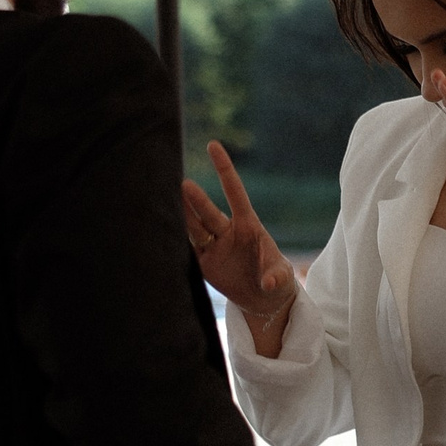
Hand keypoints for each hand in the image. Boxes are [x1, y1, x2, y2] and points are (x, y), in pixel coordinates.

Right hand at [183, 143, 298, 353]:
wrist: (263, 300)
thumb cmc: (277, 281)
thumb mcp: (283, 279)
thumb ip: (276, 277)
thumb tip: (270, 282)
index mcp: (249, 226)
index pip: (235, 193)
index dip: (224, 170)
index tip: (212, 146)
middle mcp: (228, 231)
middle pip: (209, 212)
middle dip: (197, 201)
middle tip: (184, 185)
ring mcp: (214, 246)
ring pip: (194, 227)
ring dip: (182, 215)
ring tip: (166, 199)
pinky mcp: (203, 263)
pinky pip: (188, 249)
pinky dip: (176, 240)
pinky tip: (162, 228)